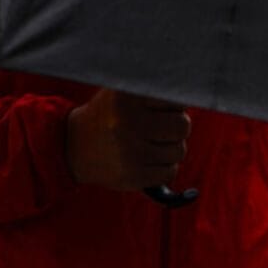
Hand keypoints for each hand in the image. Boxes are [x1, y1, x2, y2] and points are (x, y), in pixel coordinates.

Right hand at [65, 88, 190, 190]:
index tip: (164, 107)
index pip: (175, 98)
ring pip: (179, 151)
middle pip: (182, 126)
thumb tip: (195, 96)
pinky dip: (163, 169)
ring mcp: (130, 151)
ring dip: (170, 150)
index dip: (174, 105)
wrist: (72, 147)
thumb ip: (154, 91)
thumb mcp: (122, 93)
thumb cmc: (109, 116)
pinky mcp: (132, 176)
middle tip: (159, 129)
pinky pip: (169, 172)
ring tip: (148, 145)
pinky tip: (145, 161)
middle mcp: (126, 122)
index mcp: (125, 97)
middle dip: (176, 129)